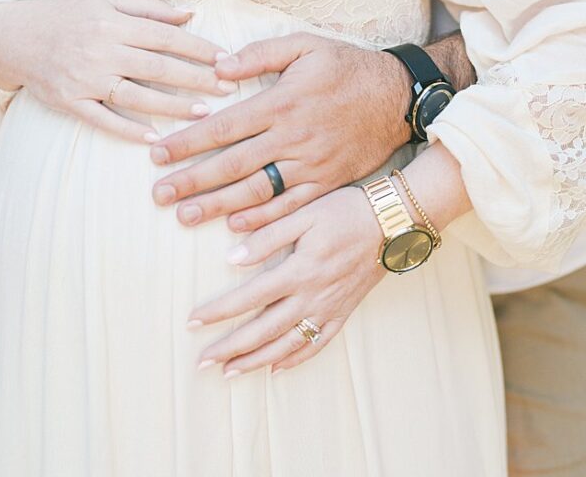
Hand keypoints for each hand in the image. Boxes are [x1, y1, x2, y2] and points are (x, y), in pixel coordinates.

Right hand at [0, 0, 233, 142]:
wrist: (15, 37)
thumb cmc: (69, 16)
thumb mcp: (106, 1)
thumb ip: (149, 7)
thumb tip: (190, 14)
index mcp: (114, 23)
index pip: (166, 37)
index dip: (199, 48)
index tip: (227, 59)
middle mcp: (101, 50)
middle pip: (158, 67)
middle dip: (197, 79)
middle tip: (228, 89)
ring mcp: (85, 79)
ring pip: (136, 96)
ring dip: (172, 106)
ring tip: (204, 113)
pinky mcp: (70, 102)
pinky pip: (103, 120)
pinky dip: (129, 130)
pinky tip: (155, 139)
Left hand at [149, 32, 411, 228]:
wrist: (398, 97)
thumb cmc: (348, 66)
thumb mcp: (306, 45)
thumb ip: (261, 53)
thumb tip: (218, 67)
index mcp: (282, 102)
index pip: (224, 126)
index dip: (187, 141)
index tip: (157, 153)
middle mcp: (292, 137)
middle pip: (233, 164)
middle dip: (191, 180)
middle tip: (157, 195)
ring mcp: (311, 164)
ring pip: (257, 191)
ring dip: (217, 206)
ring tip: (185, 216)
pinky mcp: (327, 182)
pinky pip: (290, 206)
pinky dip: (263, 220)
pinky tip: (236, 228)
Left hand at [188, 186, 384, 375]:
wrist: (392, 223)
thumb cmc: (346, 211)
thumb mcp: (305, 213)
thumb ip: (268, 235)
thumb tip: (231, 258)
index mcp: (298, 270)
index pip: (248, 297)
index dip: (218, 311)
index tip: (192, 321)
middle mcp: (312, 297)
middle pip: (263, 331)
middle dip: (230, 348)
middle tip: (202, 362)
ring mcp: (329, 308)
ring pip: (287, 345)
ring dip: (256, 361)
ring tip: (230, 372)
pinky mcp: (344, 312)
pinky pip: (317, 344)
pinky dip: (295, 360)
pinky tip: (277, 369)